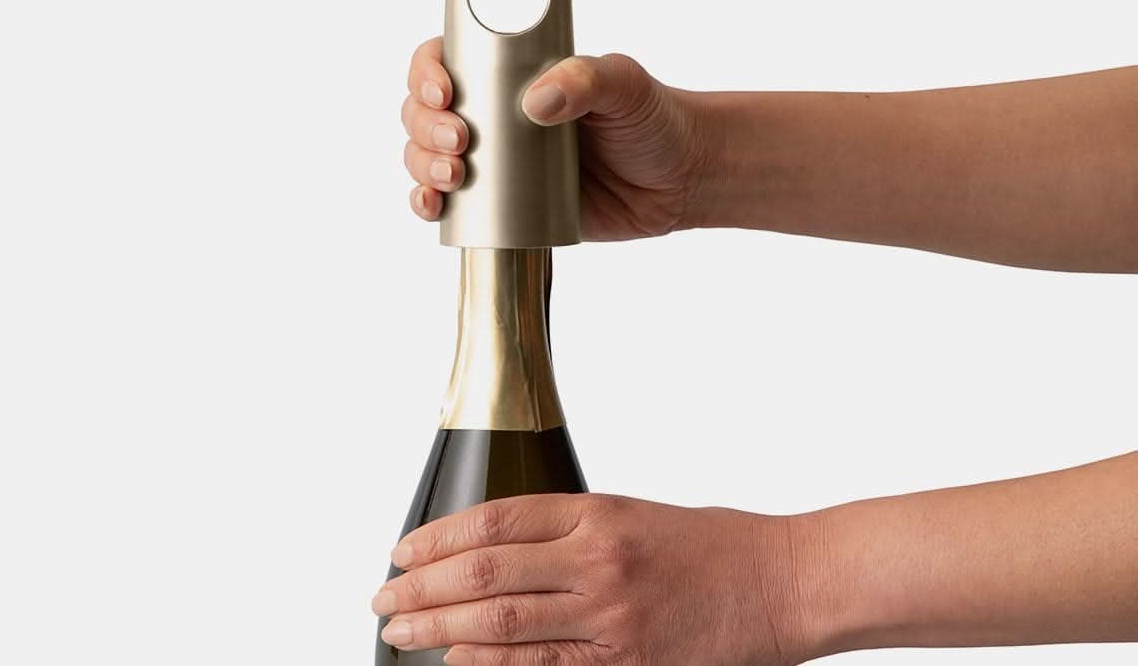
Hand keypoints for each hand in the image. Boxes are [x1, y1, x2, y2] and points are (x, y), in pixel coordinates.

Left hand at [371, 492, 811, 663]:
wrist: (781, 581)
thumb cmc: (712, 545)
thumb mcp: (633, 515)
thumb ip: (570, 532)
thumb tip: (499, 552)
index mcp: (595, 512)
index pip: (494, 519)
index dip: (438, 537)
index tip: (402, 552)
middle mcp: (596, 559)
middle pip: (485, 571)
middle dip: (423, 588)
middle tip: (383, 599)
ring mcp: (610, 617)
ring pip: (503, 621)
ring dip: (440, 627)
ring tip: (400, 632)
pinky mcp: (628, 664)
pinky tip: (456, 663)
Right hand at [402, 38, 710, 239]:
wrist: (678, 182)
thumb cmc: (652, 119)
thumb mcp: (625, 85)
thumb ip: (587, 79)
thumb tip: (535, 101)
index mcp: (511, 72)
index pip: (448, 59)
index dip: (427, 71)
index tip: (443, 91)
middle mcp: (492, 112)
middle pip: (424, 110)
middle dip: (425, 126)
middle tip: (460, 141)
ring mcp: (493, 160)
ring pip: (425, 155)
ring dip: (422, 164)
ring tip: (453, 176)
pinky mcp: (500, 205)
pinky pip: (448, 202)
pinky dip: (427, 202)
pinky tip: (433, 205)